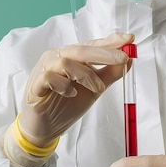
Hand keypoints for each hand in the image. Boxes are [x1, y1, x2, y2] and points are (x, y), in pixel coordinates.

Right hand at [18, 33, 133, 147]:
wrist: (45, 127)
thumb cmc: (67, 104)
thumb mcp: (94, 89)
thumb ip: (109, 74)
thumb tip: (128, 61)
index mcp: (72, 56)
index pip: (92, 44)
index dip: (110, 40)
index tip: (129, 39)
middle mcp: (58, 58)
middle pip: (81, 49)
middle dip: (104, 53)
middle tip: (123, 59)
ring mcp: (45, 70)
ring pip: (66, 62)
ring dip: (86, 75)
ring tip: (99, 88)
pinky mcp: (35, 85)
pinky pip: (49, 77)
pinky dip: (64, 85)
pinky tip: (71, 93)